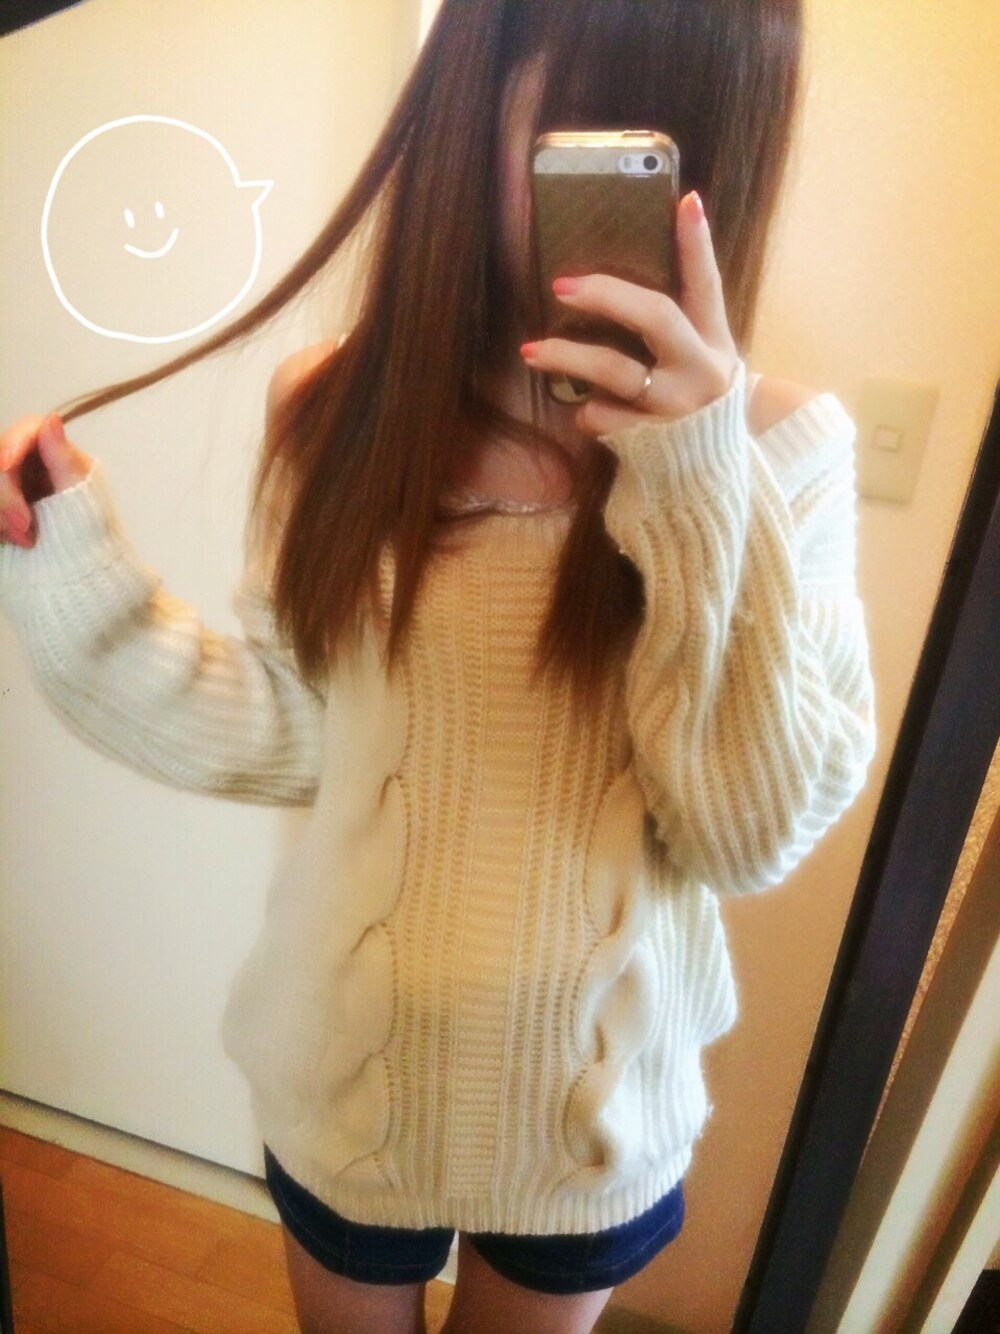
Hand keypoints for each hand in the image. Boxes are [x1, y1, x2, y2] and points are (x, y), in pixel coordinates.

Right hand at [0, 413, 93, 547]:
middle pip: (1, 459)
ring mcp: (12, 486)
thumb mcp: (79, 495)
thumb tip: (51, 417)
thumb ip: (62, 458)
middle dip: (6, 495)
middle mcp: (28, 463)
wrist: (82, 565)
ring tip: (25, 541)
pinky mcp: (4, 508)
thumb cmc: (89, 529)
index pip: (26, 432)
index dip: (10, 446)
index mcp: (53, 452)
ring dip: (1, 515)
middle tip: (24, 527)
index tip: (6, 467)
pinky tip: (14, 542)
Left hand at [519, 190, 739, 439]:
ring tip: (530, 351)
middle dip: (607, 295)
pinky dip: (587, 411)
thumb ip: (678, 322)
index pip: (707, 284)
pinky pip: (601, 415)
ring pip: (616, 370)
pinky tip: (585, 410)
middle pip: (656, 316)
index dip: (697, 244)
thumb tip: (623, 274)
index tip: (686, 202)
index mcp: (714, 340)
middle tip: (562, 286)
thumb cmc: (692, 396)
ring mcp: (674, 406)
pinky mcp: (647, 437)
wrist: (707, 469)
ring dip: (569, 356)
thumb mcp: (702, 356)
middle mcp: (700, 369)